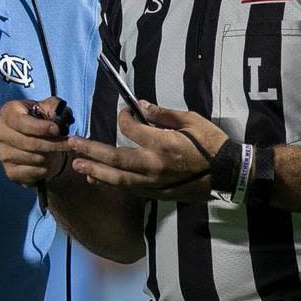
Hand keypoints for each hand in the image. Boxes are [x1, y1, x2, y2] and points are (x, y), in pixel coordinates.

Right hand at [0, 97, 71, 186]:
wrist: (38, 143)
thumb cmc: (42, 121)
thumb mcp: (49, 108)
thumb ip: (54, 106)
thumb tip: (57, 114)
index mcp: (8, 112)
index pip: (21, 122)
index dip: (40, 128)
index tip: (57, 130)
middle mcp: (1, 132)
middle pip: (29, 142)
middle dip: (53, 144)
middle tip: (69, 143)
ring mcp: (3, 153)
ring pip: (33, 158)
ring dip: (50, 156)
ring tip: (56, 151)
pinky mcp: (10, 171)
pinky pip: (31, 172)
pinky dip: (44, 169)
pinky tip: (48, 162)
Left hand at [66, 102, 228, 202]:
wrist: (228, 174)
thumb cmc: (212, 144)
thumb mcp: (191, 121)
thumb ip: (163, 114)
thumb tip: (141, 106)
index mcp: (161, 144)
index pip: (130, 129)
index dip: (123, 118)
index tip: (125, 112)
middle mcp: (152, 165)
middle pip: (114, 158)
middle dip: (90, 150)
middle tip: (72, 144)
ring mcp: (153, 182)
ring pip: (117, 178)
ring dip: (95, 171)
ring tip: (77, 165)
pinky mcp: (156, 193)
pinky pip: (128, 189)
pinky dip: (111, 184)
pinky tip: (97, 180)